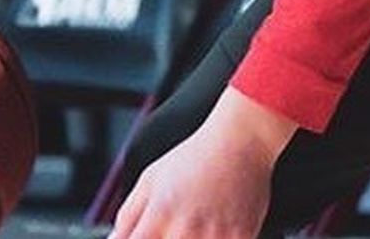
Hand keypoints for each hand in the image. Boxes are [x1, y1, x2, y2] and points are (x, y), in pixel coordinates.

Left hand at [111, 90, 294, 238]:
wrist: (240, 140)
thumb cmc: (195, 158)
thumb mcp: (150, 180)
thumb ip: (128, 218)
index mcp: (156, 218)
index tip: (148, 235)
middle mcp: (182, 231)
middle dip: (170, 238)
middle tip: (179, 225)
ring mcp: (213, 238)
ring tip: (199, 224)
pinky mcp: (241, 238)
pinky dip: (219, 238)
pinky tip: (218, 226)